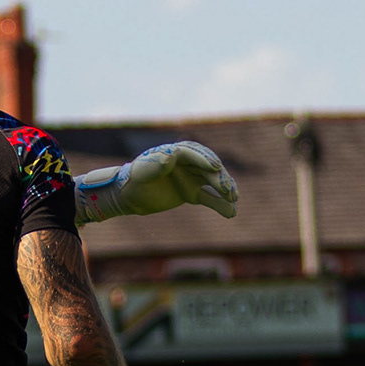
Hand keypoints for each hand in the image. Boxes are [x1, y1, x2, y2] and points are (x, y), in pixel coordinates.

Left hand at [74, 141, 237, 223]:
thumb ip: (156, 163)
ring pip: (213, 183)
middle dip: (219, 178)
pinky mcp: (193, 193)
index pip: (194, 154)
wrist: (131, 195)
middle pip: (208, 168)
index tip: (215, 167)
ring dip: (225, 190)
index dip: (204, 160)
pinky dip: (221, 205)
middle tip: (228, 189)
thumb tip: (170, 157)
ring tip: (234, 199)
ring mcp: (192, 178)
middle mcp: (188, 163)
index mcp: (176, 152)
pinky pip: (210, 198)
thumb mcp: (143, 171)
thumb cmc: (136, 178)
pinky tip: (232, 213)